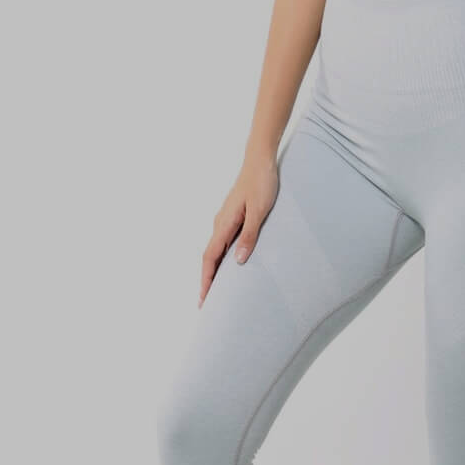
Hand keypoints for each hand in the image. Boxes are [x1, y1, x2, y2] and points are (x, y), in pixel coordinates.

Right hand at [200, 153, 280, 304]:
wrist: (260, 160)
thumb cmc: (261, 183)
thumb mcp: (259, 211)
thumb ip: (249, 235)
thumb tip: (238, 261)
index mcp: (224, 224)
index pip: (210, 258)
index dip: (206, 280)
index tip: (203, 300)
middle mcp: (220, 223)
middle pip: (209, 258)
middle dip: (207, 281)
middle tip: (206, 303)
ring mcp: (226, 220)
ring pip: (216, 251)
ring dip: (214, 270)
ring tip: (217, 290)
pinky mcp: (233, 217)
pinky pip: (223, 243)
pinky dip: (222, 258)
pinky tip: (230, 265)